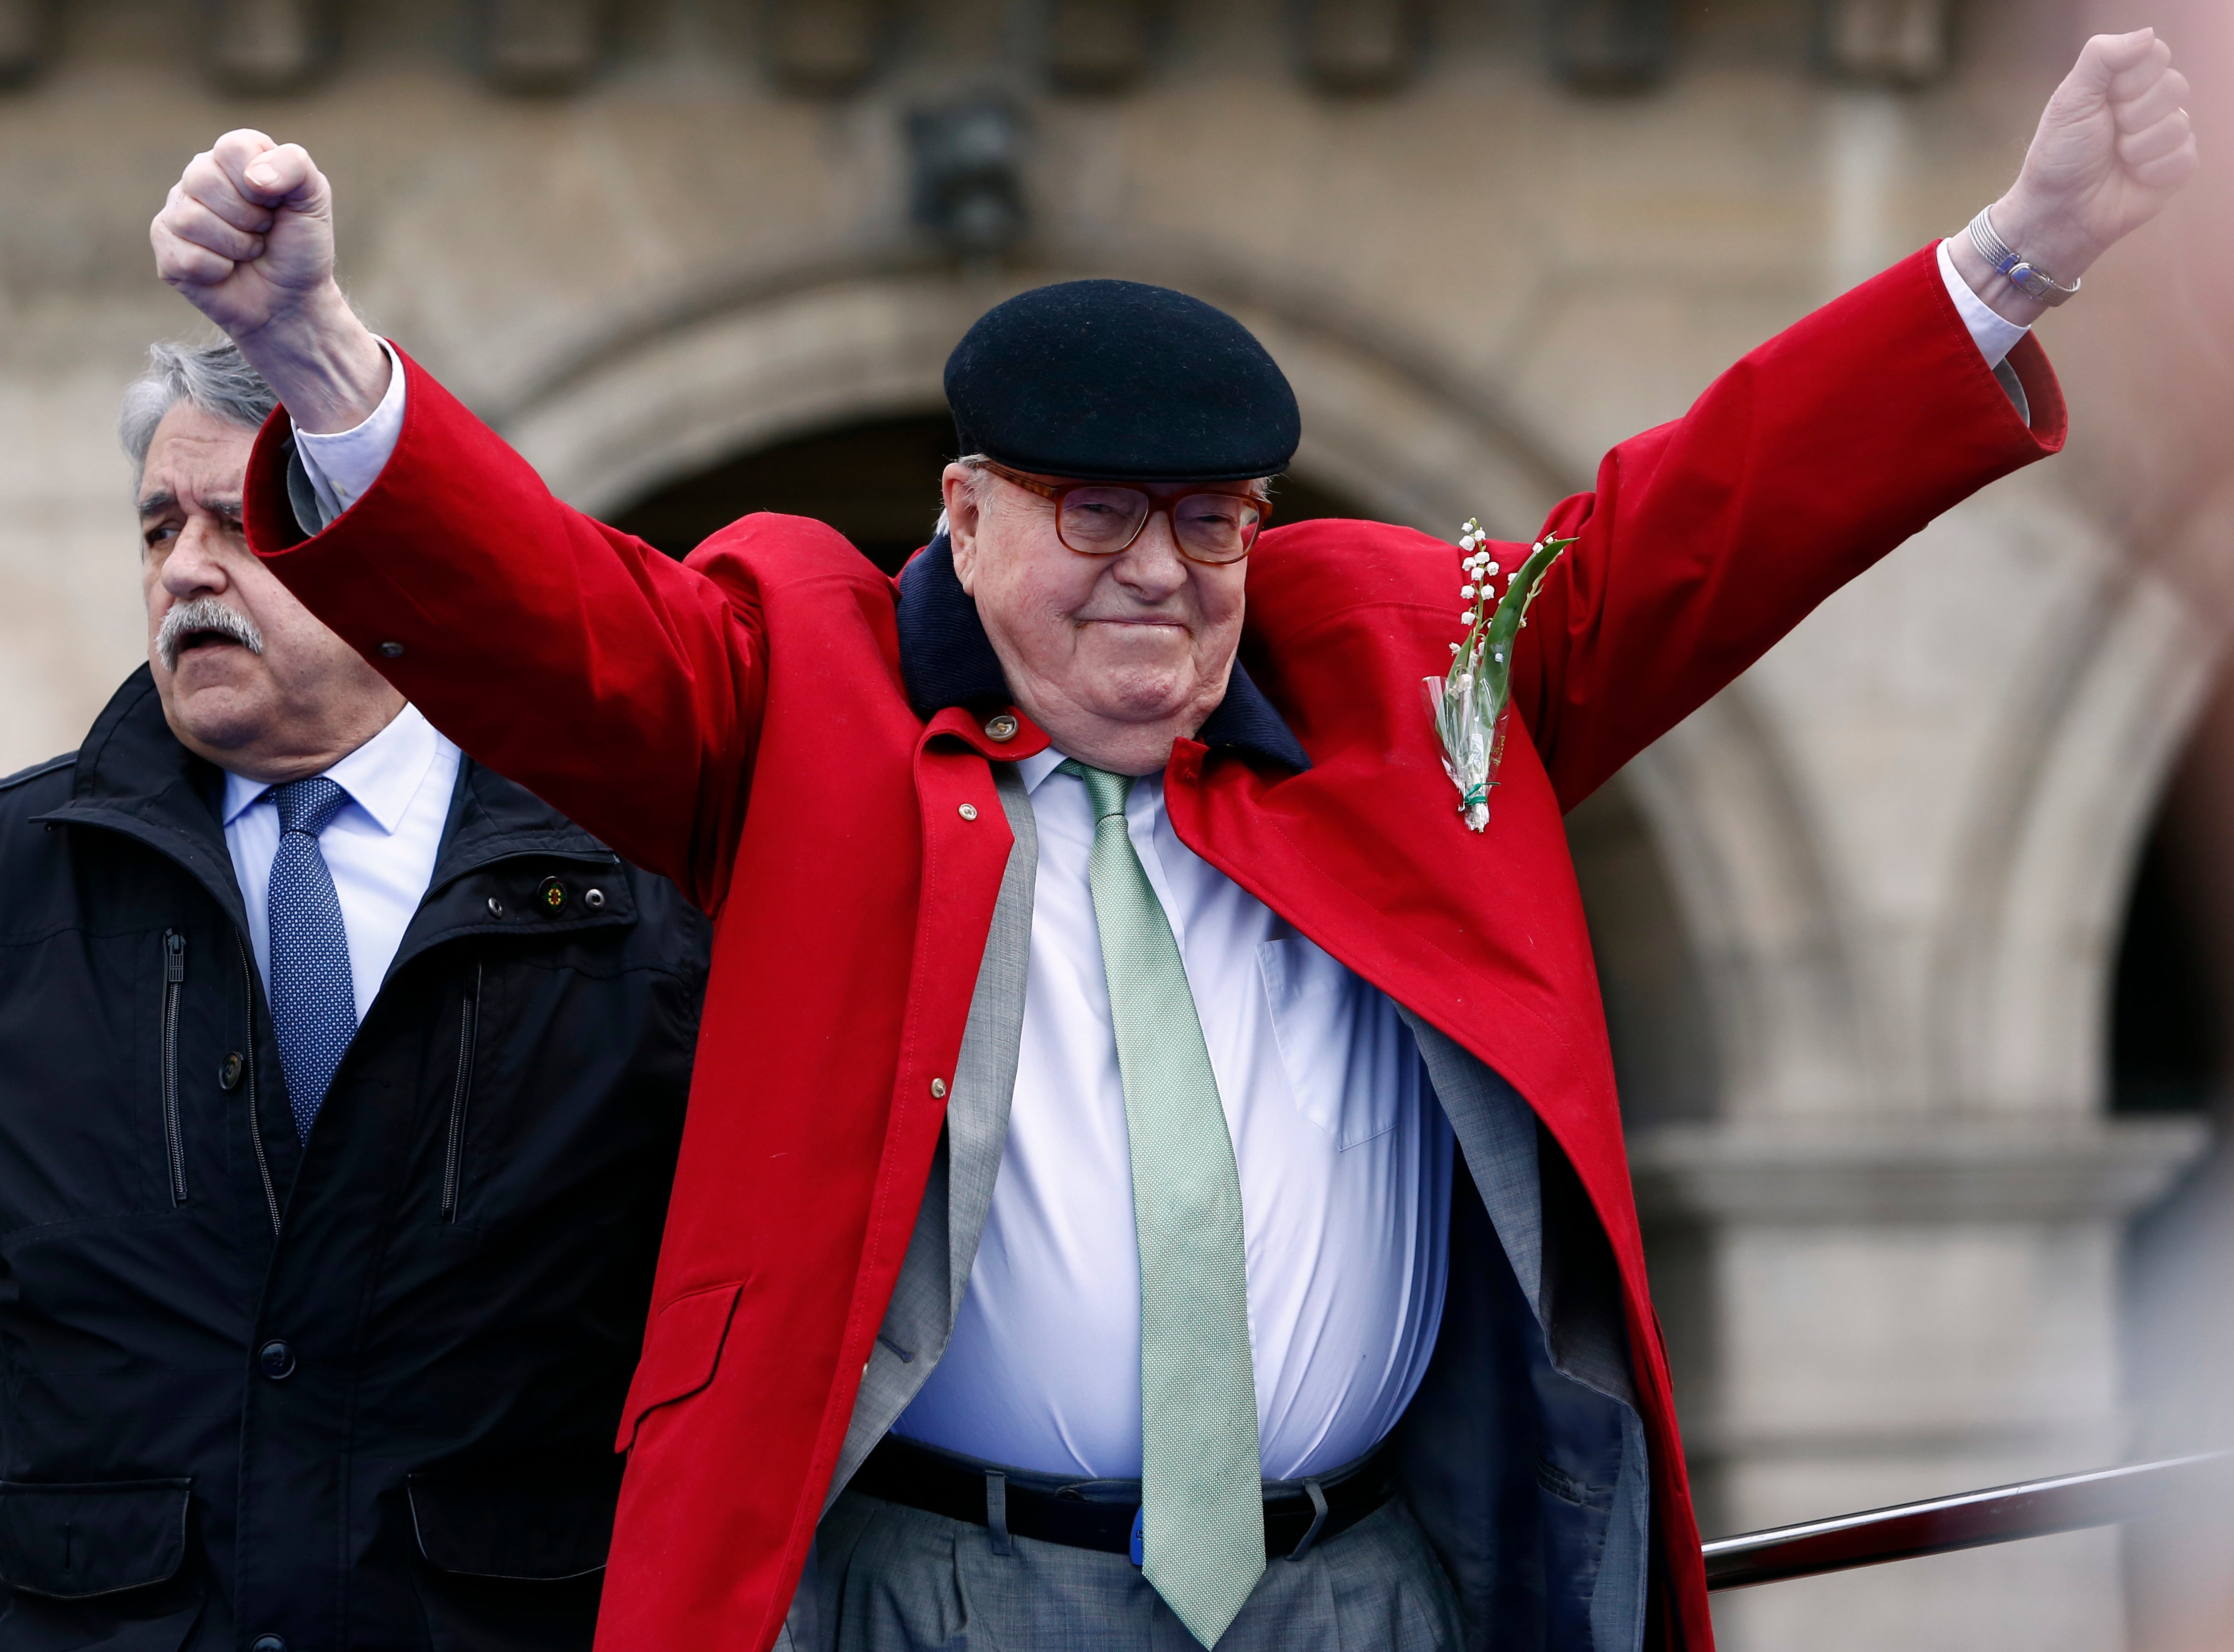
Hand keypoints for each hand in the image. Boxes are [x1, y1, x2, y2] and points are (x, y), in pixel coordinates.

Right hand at [150, 129, 388, 432]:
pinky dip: (213, 270)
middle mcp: (199, 180)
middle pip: (207, 180)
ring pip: (191, 217)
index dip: (265, 184)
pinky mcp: (167, 254)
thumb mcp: (315, 203)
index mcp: (235, 158)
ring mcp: (176, 215)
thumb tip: (256, 175)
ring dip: (234, 246)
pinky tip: (227, 275)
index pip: (234, 146)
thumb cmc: (306, 253)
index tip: (281, 208)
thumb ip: (296, 169)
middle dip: (251, 219)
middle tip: (266, 241)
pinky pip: (179, 253)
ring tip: (249, 258)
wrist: (294, 310)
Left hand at [1953, 29, 2197, 323]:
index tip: (2104, 101)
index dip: (2130, 80)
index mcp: (2125, 82)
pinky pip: (2185, 157)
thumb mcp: (2070, 99)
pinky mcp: (2175, 168)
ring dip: (2138, 147)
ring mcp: (2165, 136)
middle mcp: (2150, 104)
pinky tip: (2131, 177)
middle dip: (2133, 115)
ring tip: (2116, 159)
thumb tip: (2147, 34)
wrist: (2058, 211)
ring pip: (2178, 124)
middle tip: (2108, 134)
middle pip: (2174, 86)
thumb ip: (2102, 57)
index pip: (2156, 55)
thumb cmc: (2060, 155)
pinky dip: (2152, 171)